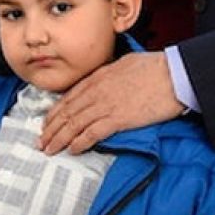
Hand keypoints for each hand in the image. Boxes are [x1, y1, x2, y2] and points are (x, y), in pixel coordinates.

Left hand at [39, 52, 183, 154]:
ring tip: (49, 149)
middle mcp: (96, 91)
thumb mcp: (124, 64)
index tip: (46, 124)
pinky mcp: (119, 119)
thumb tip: (103, 82)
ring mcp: (106, 105)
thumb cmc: (154, 68)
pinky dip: (80, 142)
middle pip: (66, 113)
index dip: (54, 114)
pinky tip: (72, 150)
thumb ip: (108, 75)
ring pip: (74, 124)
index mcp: (97, 78)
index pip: (68, 98)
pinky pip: (93, 133)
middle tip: (41, 142)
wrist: (174, 74)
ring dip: (59, 139)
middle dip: (51, 129)